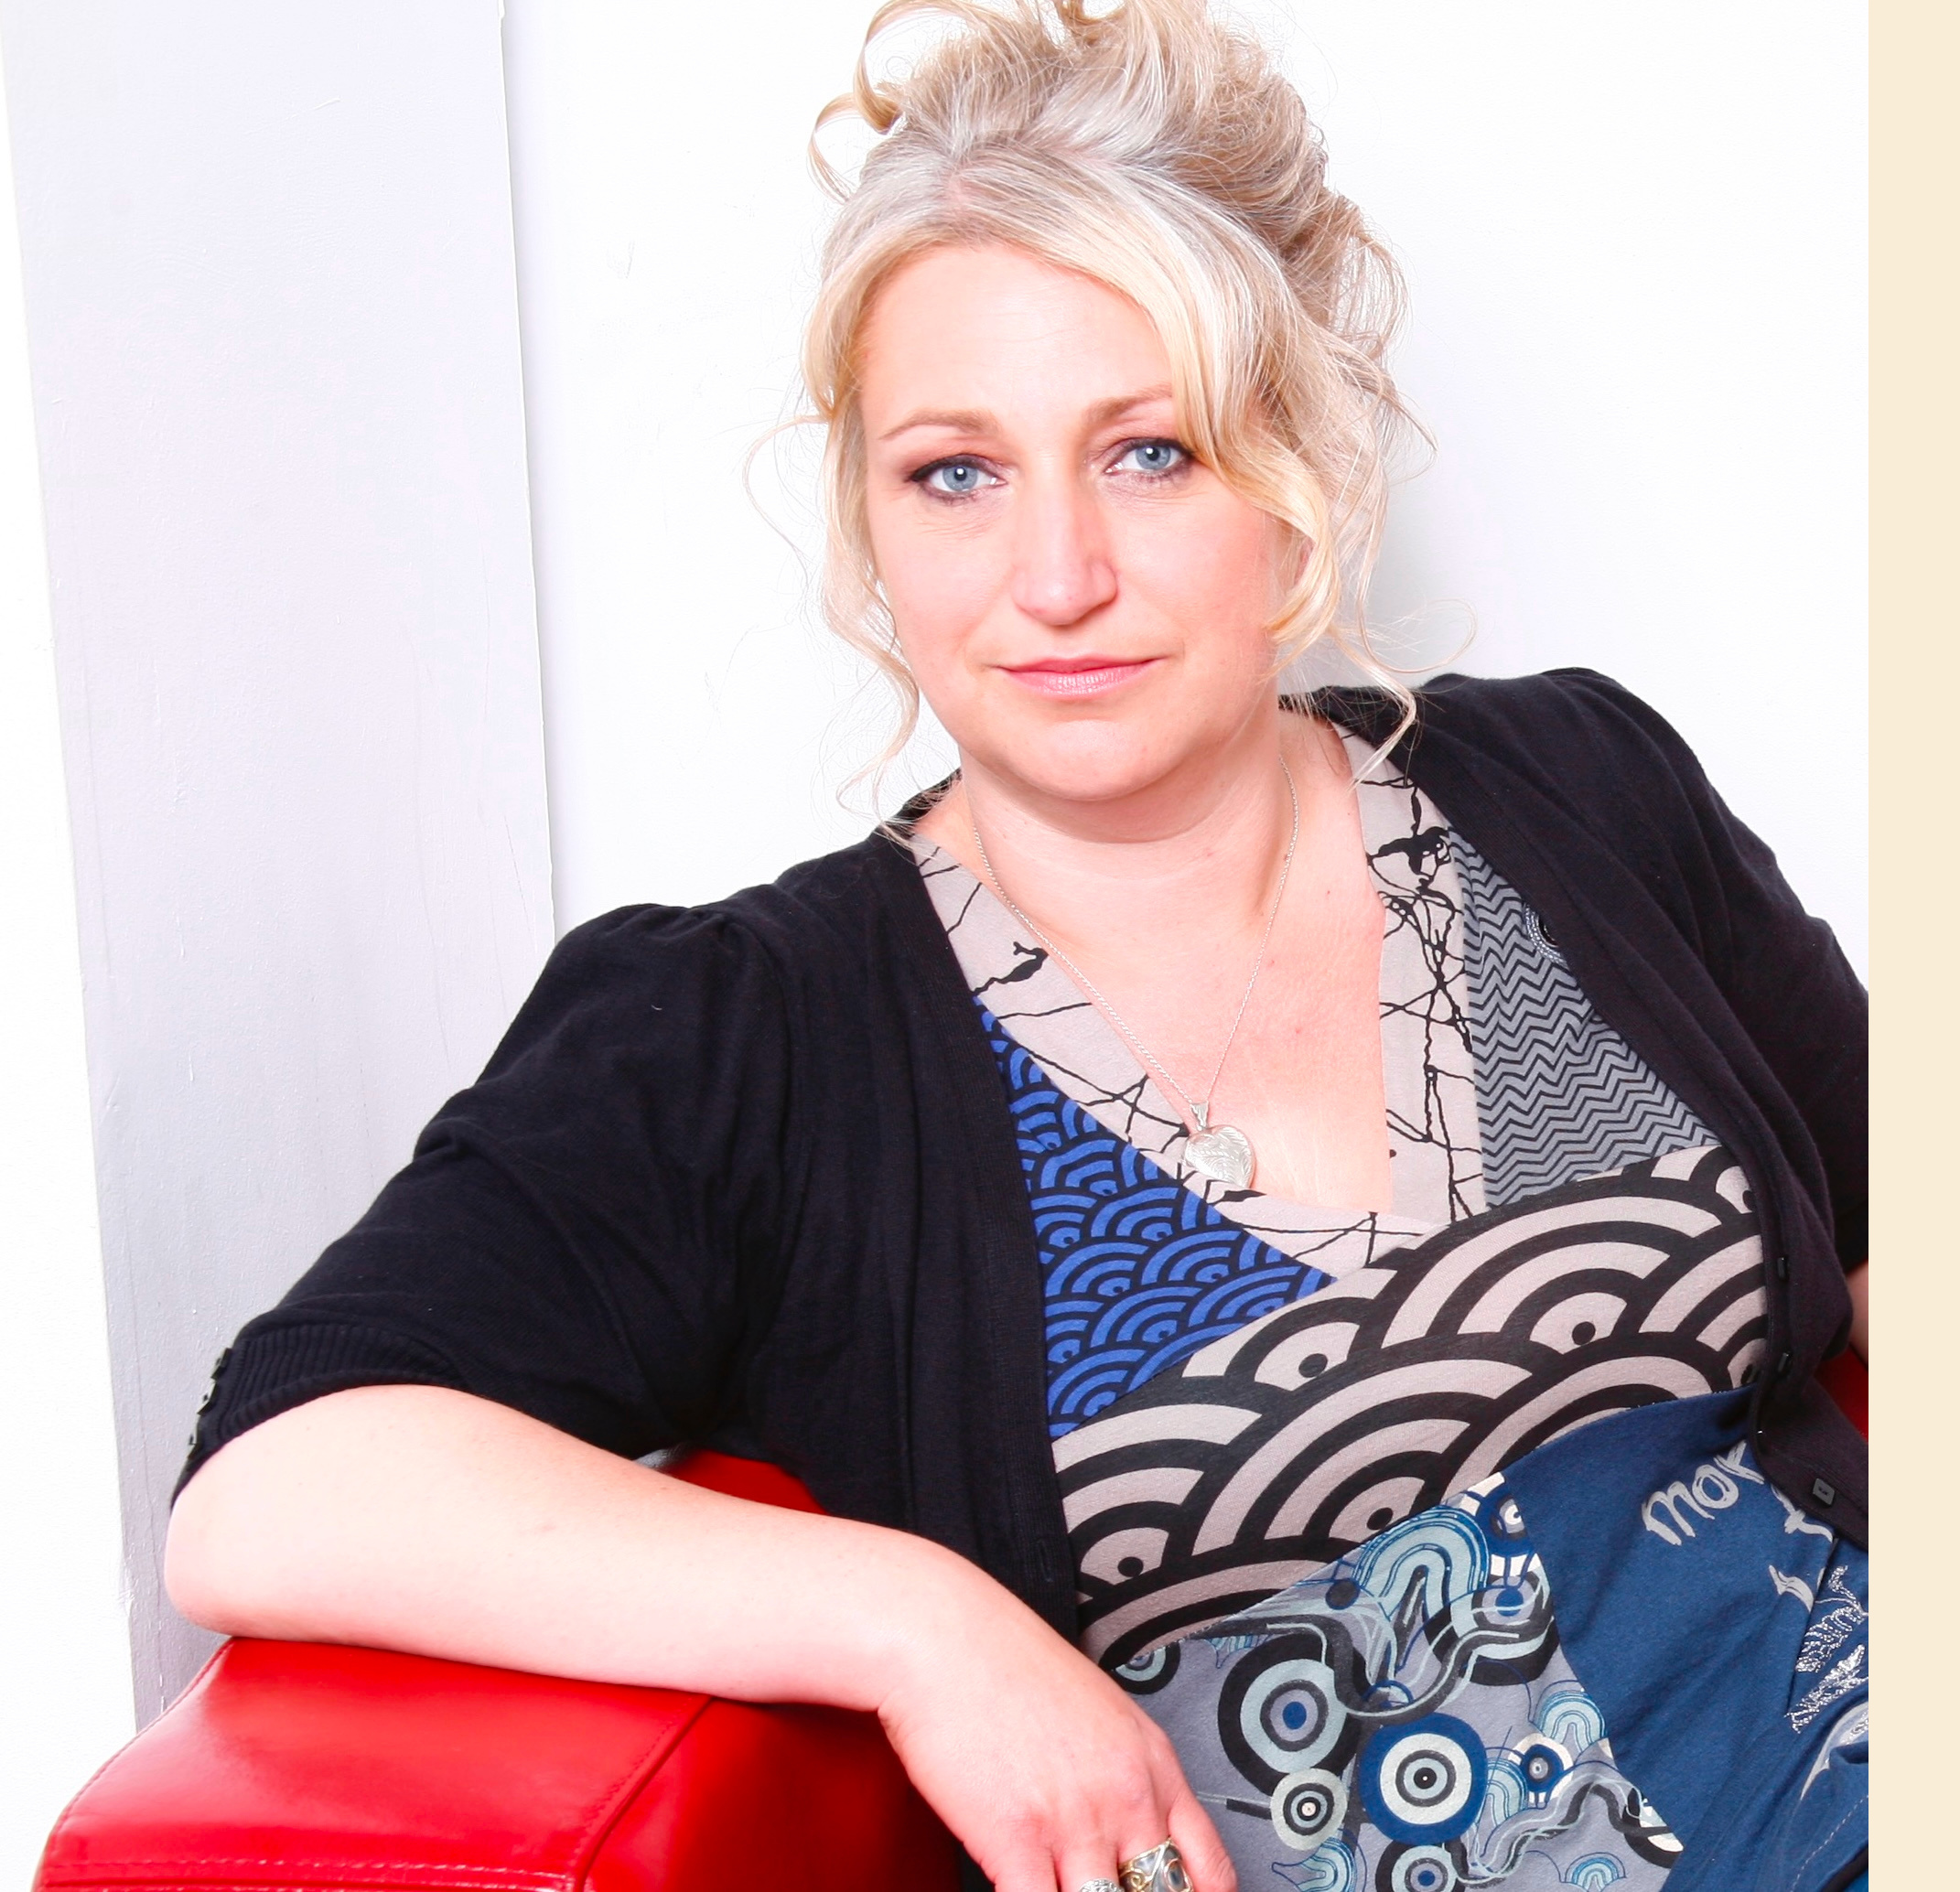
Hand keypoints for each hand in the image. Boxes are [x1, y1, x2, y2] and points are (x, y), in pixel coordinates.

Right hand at [875, 1563, 1234, 1891]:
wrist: (944, 1636)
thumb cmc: (1007, 1664)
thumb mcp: (1098, 1712)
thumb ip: (1120, 1775)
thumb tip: (1126, 1831)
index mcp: (1154, 1765)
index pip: (1211, 1871)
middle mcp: (1126, 1796)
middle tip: (1105, 1891)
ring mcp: (1077, 1821)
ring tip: (1060, 1887)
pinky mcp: (1018, 1838)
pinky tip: (1022, 1891)